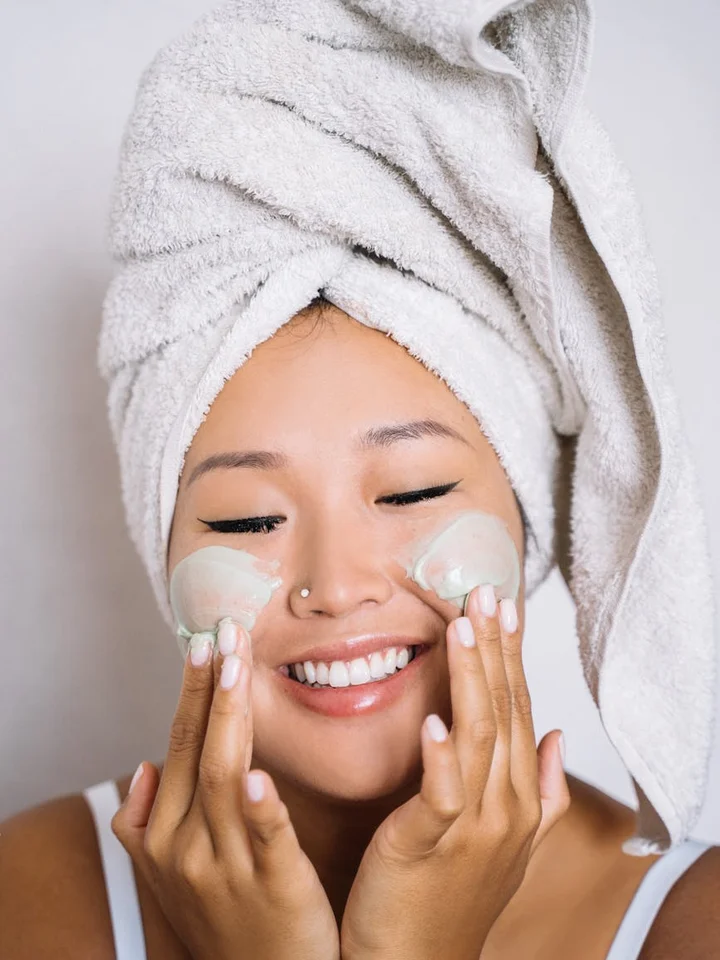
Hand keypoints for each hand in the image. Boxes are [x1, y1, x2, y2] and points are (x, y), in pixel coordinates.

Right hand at [111, 622, 339, 959]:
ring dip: (229, 718)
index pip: (178, 746)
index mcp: (162, 836)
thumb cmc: (222, 922)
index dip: (191, 693)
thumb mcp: (168, 878)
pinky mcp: (274, 887)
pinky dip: (259, 805)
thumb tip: (141, 769)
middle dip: (209, 688)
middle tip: (223, 632)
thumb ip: (146, 824)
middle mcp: (185, 847)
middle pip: (196, 751)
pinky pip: (265, 837)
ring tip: (237, 669)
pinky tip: (256, 773)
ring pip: (224, 778)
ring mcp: (226, 867)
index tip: (203, 643)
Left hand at [340, 585, 569, 959]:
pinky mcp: (428, 844)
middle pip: (503, 712)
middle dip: (496, 650)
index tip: (507, 608)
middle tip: (485, 595)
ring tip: (463, 629)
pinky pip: (441, 793)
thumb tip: (556, 737)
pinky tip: (435, 718)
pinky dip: (441, 755)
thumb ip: (541, 790)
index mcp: (521, 799)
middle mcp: (506, 808)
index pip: (520, 710)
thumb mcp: (509, 843)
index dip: (514, 657)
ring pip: (478, 738)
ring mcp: (472, 828)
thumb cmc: (455, 898)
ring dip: (472, 680)